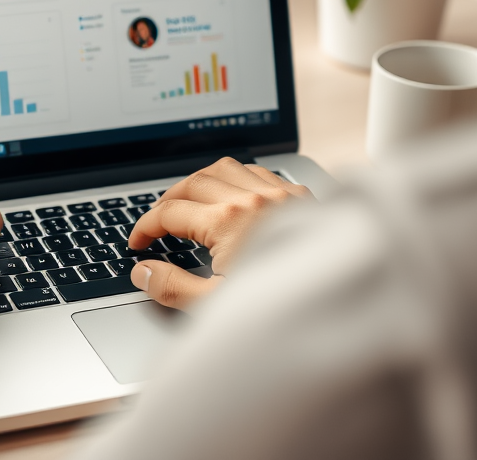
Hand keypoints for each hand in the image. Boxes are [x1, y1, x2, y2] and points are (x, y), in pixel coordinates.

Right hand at [128, 158, 311, 309]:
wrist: (339, 305)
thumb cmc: (284, 309)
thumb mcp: (217, 306)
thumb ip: (173, 288)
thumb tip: (143, 273)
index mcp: (228, 221)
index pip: (169, 213)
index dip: (144, 228)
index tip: (137, 243)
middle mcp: (252, 199)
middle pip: (191, 183)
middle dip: (166, 200)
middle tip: (155, 222)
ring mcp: (277, 194)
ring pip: (222, 168)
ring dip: (199, 181)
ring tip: (186, 201)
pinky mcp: (297, 197)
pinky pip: (255, 171)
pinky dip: (234, 178)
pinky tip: (228, 194)